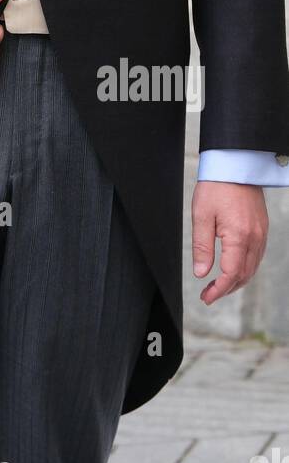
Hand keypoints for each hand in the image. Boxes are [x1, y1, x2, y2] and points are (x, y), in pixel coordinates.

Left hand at [191, 180, 268, 303]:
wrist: (235, 165)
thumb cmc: (216, 186)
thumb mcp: (201, 216)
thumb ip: (202, 247)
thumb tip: (201, 273)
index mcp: (239, 236)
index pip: (231, 274)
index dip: (219, 290)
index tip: (206, 297)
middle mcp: (255, 238)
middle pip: (244, 275)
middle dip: (227, 289)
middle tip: (208, 294)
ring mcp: (261, 234)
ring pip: (252, 267)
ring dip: (236, 280)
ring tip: (218, 285)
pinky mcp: (262, 228)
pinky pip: (256, 256)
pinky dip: (245, 268)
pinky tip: (232, 268)